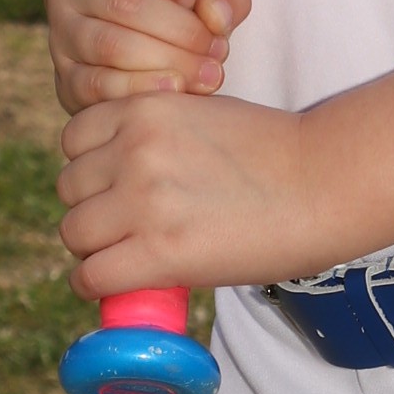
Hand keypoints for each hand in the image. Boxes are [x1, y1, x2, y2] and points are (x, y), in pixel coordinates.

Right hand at [43, 0, 251, 117]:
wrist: (126, 39)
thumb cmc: (168, 4)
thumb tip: (216, 17)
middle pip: (123, 1)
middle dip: (182, 30)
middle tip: (217, 49)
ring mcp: (62, 33)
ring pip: (111, 46)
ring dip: (169, 62)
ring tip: (207, 73)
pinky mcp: (65, 78)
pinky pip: (99, 87)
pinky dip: (144, 90)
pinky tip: (176, 90)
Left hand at [58, 87, 323, 302]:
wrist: (325, 182)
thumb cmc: (276, 154)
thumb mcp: (205, 117)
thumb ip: (159, 136)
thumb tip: (123, 177)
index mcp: (145, 109)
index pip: (74, 140)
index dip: (91, 168)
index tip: (113, 188)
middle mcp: (134, 149)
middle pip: (69, 188)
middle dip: (91, 208)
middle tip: (123, 229)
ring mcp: (143, 200)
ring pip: (74, 233)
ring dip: (93, 249)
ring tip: (124, 257)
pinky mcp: (158, 251)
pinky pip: (91, 276)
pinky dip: (95, 285)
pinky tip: (116, 284)